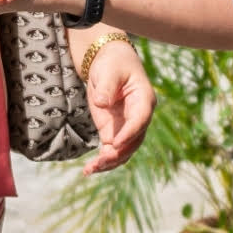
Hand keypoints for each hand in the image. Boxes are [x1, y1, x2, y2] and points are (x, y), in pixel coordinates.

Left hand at [81, 39, 155, 173]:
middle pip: (133, 141)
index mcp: (144, 100)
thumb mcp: (109, 71)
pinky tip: (89, 170)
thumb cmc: (113, 63)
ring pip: (123, 151)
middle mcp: (139, 117)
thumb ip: (107, 86)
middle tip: (100, 161)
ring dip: (109, 162)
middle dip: (118, 154)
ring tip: (90, 170)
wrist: (109, 63)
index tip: (114, 143)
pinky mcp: (114, 131)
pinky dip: (102, 161)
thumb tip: (102, 103)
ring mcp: (126, 126)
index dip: (129, 133)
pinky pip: (112, 150)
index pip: (139, 120)